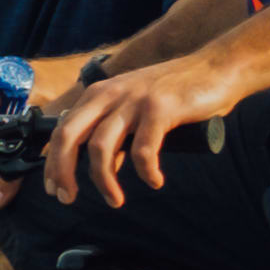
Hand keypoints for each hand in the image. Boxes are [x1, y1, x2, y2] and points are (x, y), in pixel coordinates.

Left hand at [41, 51, 247, 206]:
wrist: (216, 68)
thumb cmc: (176, 93)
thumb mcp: (134, 109)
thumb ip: (117, 133)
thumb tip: (103, 167)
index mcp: (98, 95)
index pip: (61, 130)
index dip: (53, 163)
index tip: (55, 190)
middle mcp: (109, 95)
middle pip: (69, 137)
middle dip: (63, 172)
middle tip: (68, 198)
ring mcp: (134, 100)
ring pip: (101, 147)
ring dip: (104, 181)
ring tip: (115, 200)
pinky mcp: (160, 108)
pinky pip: (143, 150)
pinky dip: (146, 172)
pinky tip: (154, 181)